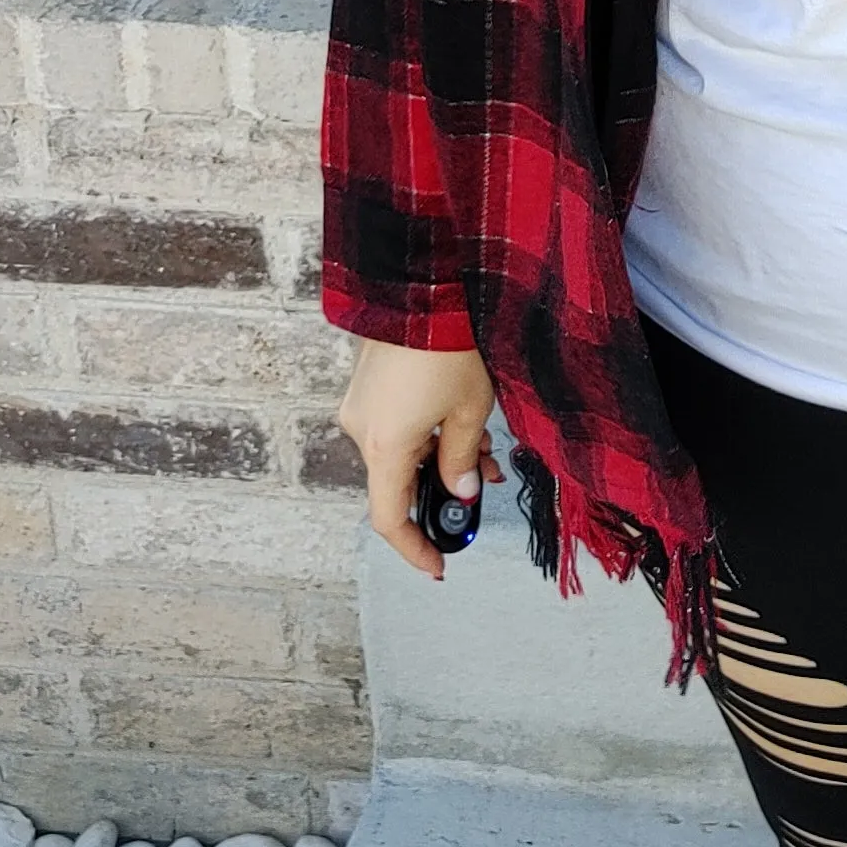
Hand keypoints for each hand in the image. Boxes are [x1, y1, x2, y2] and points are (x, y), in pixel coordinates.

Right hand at [334, 334, 500, 579]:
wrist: (422, 283)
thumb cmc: (450, 346)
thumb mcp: (469, 410)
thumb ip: (461, 459)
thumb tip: (461, 493)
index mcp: (384, 447)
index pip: (389, 518)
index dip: (414, 546)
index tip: (439, 562)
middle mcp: (361, 430)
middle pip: (400, 482)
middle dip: (444, 489)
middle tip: (487, 481)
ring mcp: (360, 406)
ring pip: (401, 452)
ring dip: (440, 458)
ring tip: (486, 446)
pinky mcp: (366, 385)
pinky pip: (394, 426)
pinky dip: (425, 435)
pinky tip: (461, 421)